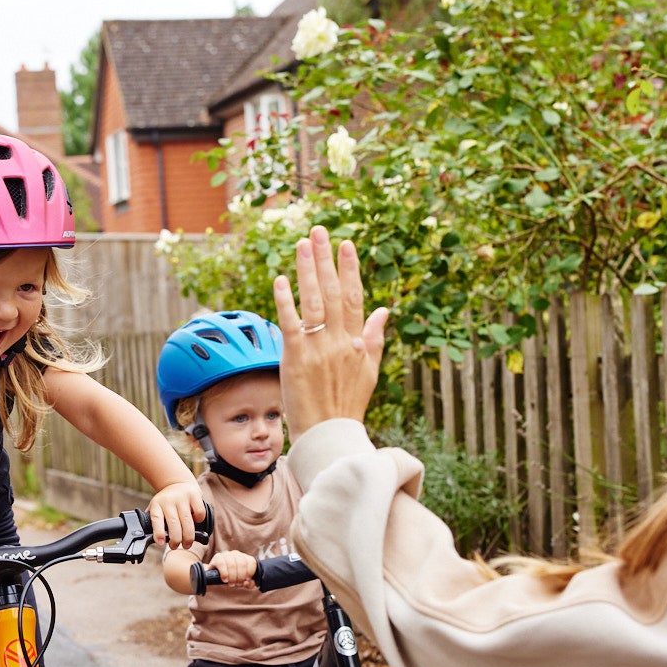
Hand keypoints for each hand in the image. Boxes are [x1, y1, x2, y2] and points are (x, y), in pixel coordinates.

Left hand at [148, 480, 204, 548]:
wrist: (177, 483)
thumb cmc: (166, 503)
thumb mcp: (156, 508)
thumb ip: (155, 522)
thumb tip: (152, 540)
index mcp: (157, 505)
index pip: (156, 519)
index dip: (158, 532)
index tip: (160, 543)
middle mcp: (169, 501)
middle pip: (174, 524)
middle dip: (176, 539)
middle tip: (176, 546)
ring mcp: (182, 497)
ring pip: (187, 522)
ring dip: (188, 537)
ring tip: (187, 544)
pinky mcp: (194, 495)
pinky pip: (199, 513)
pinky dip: (199, 521)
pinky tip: (195, 523)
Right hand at [212, 550, 257, 587]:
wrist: (217, 576)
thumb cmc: (232, 578)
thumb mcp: (242, 582)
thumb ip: (249, 584)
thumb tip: (246, 582)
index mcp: (245, 558)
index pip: (251, 562)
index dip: (249, 573)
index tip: (245, 581)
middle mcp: (236, 554)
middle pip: (242, 564)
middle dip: (240, 577)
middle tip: (237, 584)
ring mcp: (227, 554)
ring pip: (232, 565)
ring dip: (232, 577)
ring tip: (231, 583)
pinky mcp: (217, 557)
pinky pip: (222, 564)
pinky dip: (224, 573)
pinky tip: (225, 579)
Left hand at [274, 226, 389, 433]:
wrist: (329, 435)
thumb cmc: (347, 405)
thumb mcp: (369, 371)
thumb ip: (375, 338)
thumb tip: (385, 310)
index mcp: (357, 342)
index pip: (354, 298)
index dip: (350, 270)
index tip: (346, 244)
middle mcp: (339, 341)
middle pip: (332, 292)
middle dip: (326, 260)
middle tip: (319, 232)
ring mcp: (318, 349)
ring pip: (313, 302)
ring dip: (307, 271)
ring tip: (302, 244)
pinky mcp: (296, 359)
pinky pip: (291, 324)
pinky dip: (286, 301)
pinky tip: (281, 280)